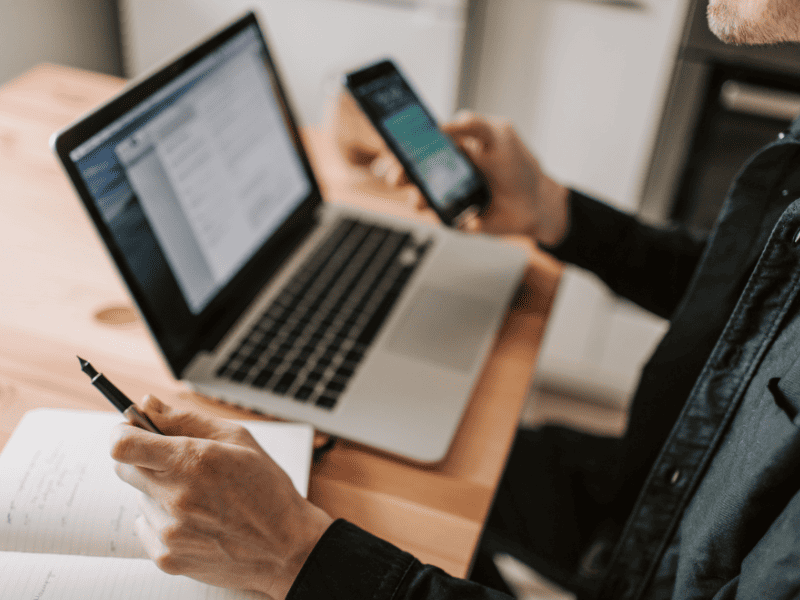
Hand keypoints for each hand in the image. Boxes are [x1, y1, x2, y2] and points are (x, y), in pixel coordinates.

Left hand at [110, 396, 332, 599]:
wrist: (286, 548)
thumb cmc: (268, 490)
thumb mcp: (238, 439)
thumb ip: (186, 419)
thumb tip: (148, 404)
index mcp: (192, 461)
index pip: (123, 444)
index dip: (122, 432)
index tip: (132, 430)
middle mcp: (174, 496)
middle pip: (124, 469)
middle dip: (144, 459)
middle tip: (177, 463)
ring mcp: (168, 530)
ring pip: (140, 497)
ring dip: (160, 491)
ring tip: (200, 498)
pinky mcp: (167, 557)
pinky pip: (147, 526)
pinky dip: (164, 520)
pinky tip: (197, 521)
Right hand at [370, 111, 570, 245]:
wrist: (537, 202)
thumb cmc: (518, 165)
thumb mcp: (499, 134)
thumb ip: (473, 124)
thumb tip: (443, 125)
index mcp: (450, 149)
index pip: (417, 145)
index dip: (400, 147)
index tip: (391, 149)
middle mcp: (444, 173)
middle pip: (411, 174)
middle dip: (400, 175)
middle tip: (396, 177)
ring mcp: (448, 198)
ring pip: (422, 200)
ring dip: (418, 200)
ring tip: (421, 200)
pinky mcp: (457, 220)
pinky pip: (447, 222)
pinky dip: (459, 221)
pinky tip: (474, 218)